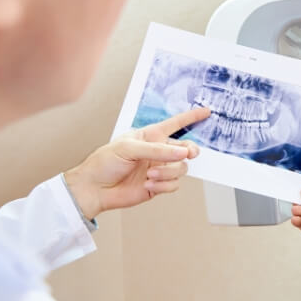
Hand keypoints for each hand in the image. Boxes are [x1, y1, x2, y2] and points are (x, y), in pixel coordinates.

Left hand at [64, 108, 210, 218]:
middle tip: (187, 155)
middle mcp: (158, 152)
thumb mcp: (128, 148)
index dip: (191, 117)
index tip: (206, 112)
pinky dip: (163, 186)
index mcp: (150, 136)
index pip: (175, 124)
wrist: (95, 189)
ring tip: (150, 175)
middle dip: (189, 152)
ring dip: (168, 173)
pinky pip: (174, 185)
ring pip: (181, 169)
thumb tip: (183, 153)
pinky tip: (148, 185)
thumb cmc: (104, 162)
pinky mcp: (159, 185)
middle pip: (185, 149)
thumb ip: (157, 150)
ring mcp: (160, 169)